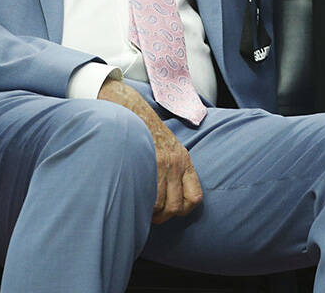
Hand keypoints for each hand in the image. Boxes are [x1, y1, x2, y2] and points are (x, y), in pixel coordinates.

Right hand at [97, 79, 202, 223]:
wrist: (129, 107)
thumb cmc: (143, 129)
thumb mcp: (166, 145)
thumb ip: (171, 167)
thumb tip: (164, 197)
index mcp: (183, 160)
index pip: (195, 198)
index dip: (182, 210)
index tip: (168, 209)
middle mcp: (177, 163)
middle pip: (176, 207)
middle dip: (162, 217)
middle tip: (148, 215)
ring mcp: (163, 163)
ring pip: (161, 206)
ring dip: (149, 213)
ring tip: (138, 208)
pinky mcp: (150, 161)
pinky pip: (150, 195)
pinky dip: (142, 204)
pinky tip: (133, 199)